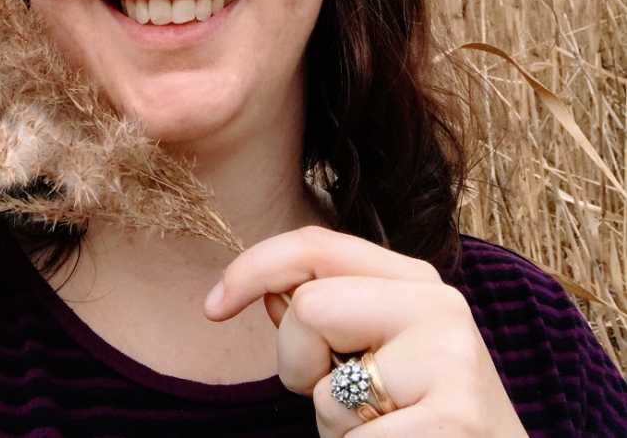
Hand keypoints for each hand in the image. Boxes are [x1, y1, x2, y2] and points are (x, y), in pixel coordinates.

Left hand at [203, 226, 527, 435]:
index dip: (252, 268)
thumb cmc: (426, 422)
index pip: (317, 246)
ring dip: (335, 427)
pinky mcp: (452, 420)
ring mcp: (451, 362)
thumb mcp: (380, 355)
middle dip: (299, 366)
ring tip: (387, 432)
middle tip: (342, 403)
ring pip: (323, 387)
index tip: (212, 308)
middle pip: (308, 308)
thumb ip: (331, 318)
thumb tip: (267, 290)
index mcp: (418, 281)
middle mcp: (441, 306)